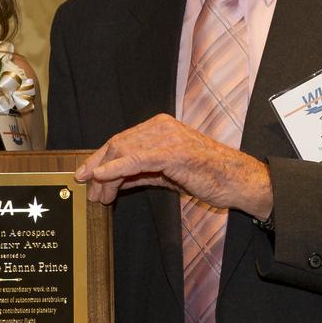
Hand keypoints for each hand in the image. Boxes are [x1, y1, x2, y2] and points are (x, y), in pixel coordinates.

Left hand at [74, 114, 272, 217]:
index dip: (99, 158)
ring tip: (99, 196)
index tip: (85, 176)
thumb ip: (140, 172)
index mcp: (160, 126)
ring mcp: (167, 136)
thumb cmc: (207, 176)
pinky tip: (102, 178)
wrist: (236, 180)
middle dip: (98, 169)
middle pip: (117, 144)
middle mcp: (161, 126)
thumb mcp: (166, 173)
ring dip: (105, 176)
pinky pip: (135, 159)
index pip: (121, 140)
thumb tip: (112, 179)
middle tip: (89, 192)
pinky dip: (115, 169)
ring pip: (123, 152)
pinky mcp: (172, 151)